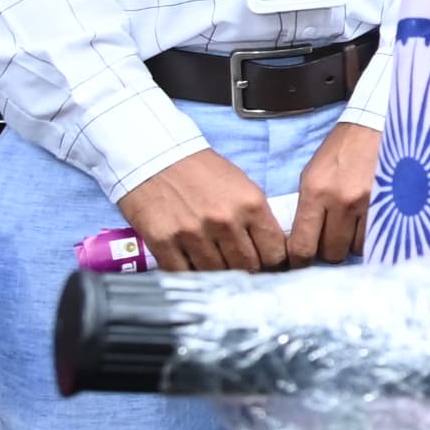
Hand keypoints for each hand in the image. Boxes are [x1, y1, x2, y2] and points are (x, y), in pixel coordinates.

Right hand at [117, 148, 287, 273]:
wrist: (154, 156)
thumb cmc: (202, 171)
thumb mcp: (242, 186)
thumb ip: (258, 219)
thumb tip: (272, 253)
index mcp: (251, 204)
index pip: (275, 253)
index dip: (273, 263)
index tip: (266, 264)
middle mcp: (224, 221)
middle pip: (248, 268)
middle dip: (247, 270)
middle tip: (240, 266)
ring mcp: (193, 233)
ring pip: (218, 274)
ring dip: (218, 273)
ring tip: (215, 263)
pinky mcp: (164, 242)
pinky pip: (184, 273)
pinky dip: (190, 273)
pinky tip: (192, 264)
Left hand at [288, 121, 380, 265]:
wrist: (375, 125)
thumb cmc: (341, 150)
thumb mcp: (312, 175)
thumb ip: (308, 208)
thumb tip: (304, 241)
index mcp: (315, 192)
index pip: (302, 245)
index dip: (301, 260)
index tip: (302, 262)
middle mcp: (340, 201)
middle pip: (331, 253)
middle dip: (328, 251)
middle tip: (330, 240)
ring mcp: (368, 204)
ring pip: (356, 249)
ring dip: (351, 244)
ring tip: (351, 228)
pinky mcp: (390, 203)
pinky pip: (377, 237)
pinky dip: (370, 236)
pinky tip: (368, 223)